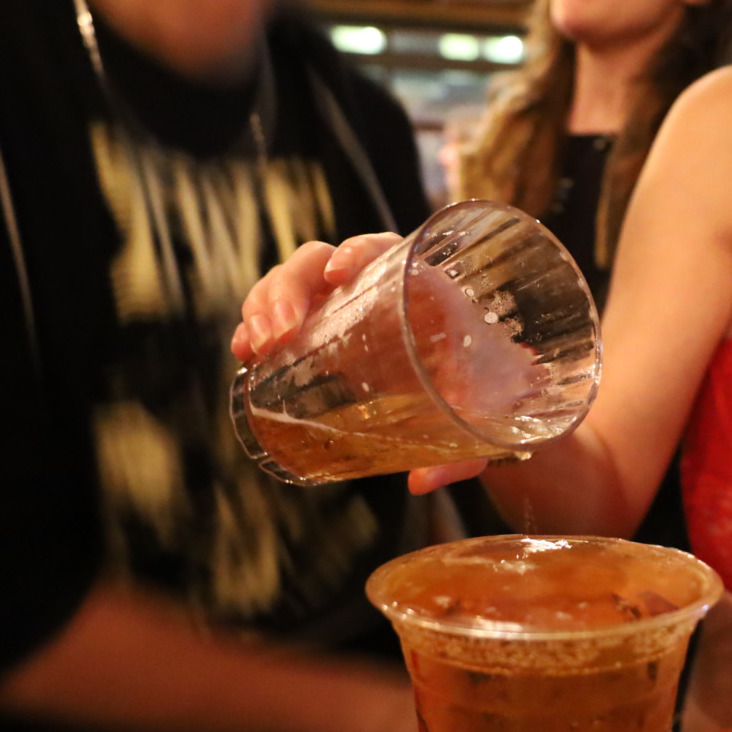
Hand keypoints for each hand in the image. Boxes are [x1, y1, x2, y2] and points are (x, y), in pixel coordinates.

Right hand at [234, 235, 497, 496]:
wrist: (486, 401)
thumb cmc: (487, 397)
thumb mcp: (483, 422)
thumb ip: (462, 453)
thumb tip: (421, 482)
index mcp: (421, 290)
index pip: (382, 249)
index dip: (357, 251)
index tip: (339, 275)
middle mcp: (376, 289)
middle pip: (320, 262)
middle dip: (288, 289)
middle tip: (275, 334)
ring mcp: (345, 307)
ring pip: (293, 284)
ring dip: (263, 306)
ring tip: (252, 347)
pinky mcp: (325, 332)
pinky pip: (285, 315)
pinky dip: (259, 326)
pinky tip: (245, 352)